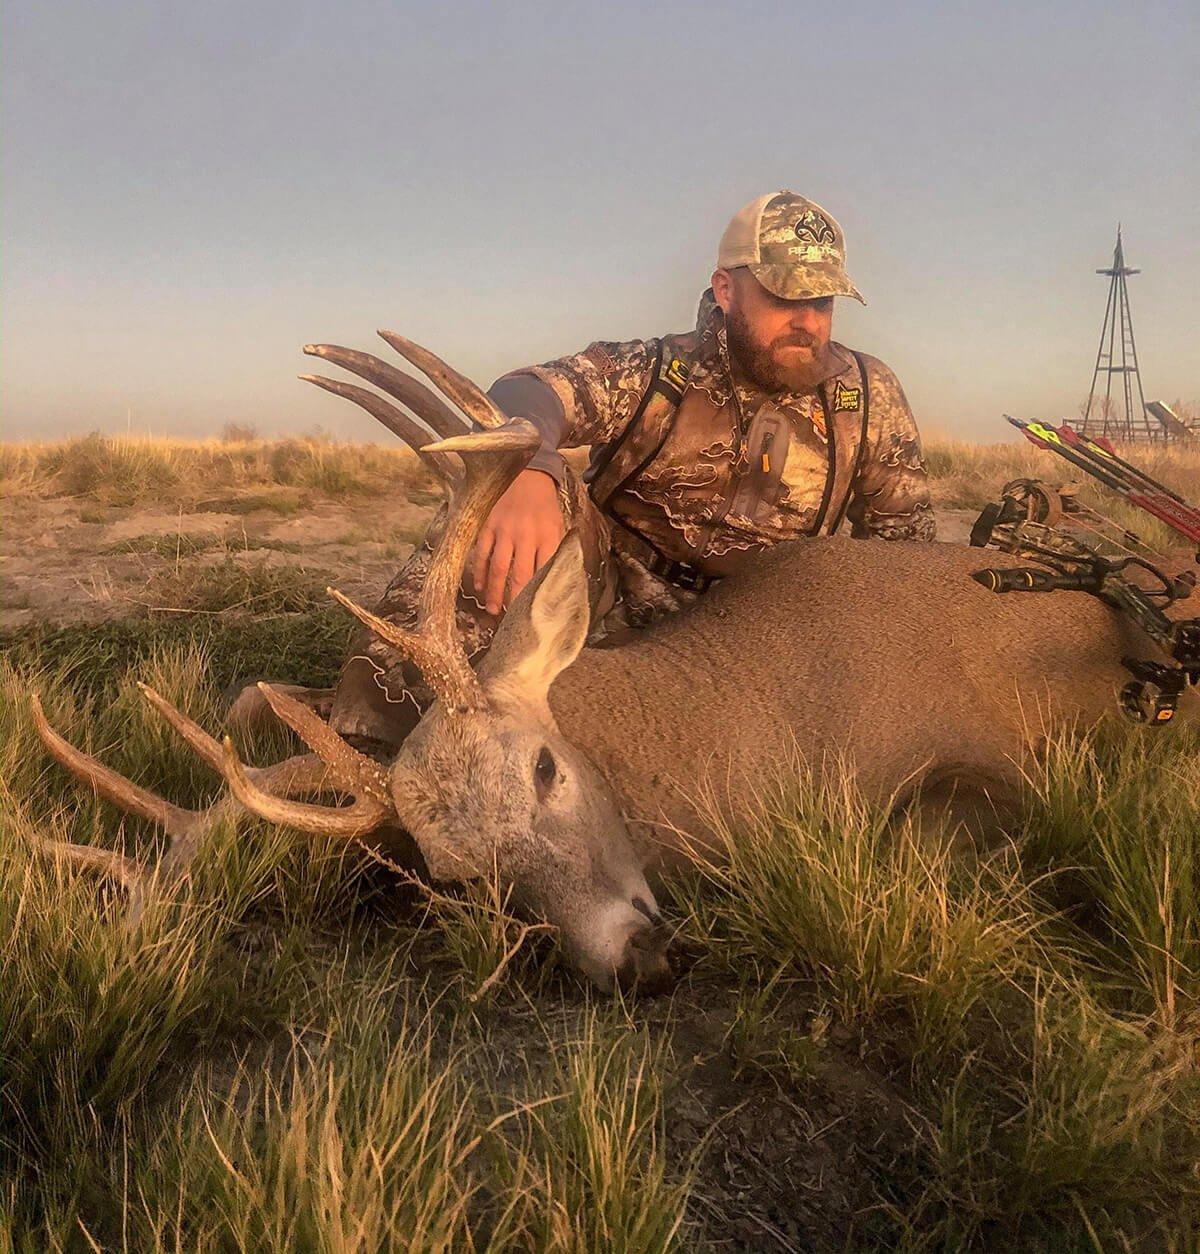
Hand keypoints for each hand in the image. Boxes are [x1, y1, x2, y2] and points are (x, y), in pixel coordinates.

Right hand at [470, 469, 564, 614]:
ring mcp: (505, 532)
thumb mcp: (558, 527)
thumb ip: (556, 552)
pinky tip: (479, 588)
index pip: (544, 573)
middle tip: (512, 622)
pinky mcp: (489, 527)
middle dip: (515, 601)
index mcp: (548, 538)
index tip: (537, 615)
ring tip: (493, 611)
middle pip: (520, 576)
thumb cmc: (545, 507)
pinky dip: (480, 573)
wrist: (527, 475)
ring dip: (495, 592)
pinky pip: (482, 554)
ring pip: (499, 569)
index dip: (539, 596)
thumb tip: (557, 581)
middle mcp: (527, 536)